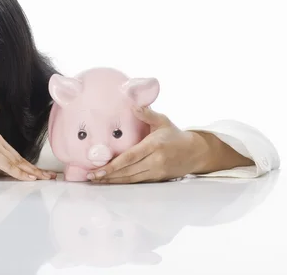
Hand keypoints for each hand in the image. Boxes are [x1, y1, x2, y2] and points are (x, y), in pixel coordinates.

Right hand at [0, 132, 56, 181]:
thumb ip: (2, 167)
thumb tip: (19, 174)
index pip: (17, 157)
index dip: (32, 167)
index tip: (44, 174)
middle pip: (19, 159)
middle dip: (36, 169)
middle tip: (51, 177)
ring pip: (15, 162)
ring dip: (31, 172)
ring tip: (43, 179)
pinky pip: (7, 165)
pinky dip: (19, 173)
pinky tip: (29, 178)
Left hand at [87, 105, 207, 183]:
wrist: (195, 152)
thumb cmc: (175, 135)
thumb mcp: (162, 121)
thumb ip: (146, 113)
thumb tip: (133, 104)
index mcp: (154, 146)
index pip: (130, 158)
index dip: (113, 166)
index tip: (98, 169)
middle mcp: (155, 161)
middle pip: (128, 171)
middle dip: (108, 175)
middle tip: (91, 177)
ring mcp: (157, 171)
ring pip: (132, 179)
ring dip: (113, 181)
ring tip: (96, 180)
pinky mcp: (158, 178)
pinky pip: (138, 181)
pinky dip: (124, 182)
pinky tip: (112, 181)